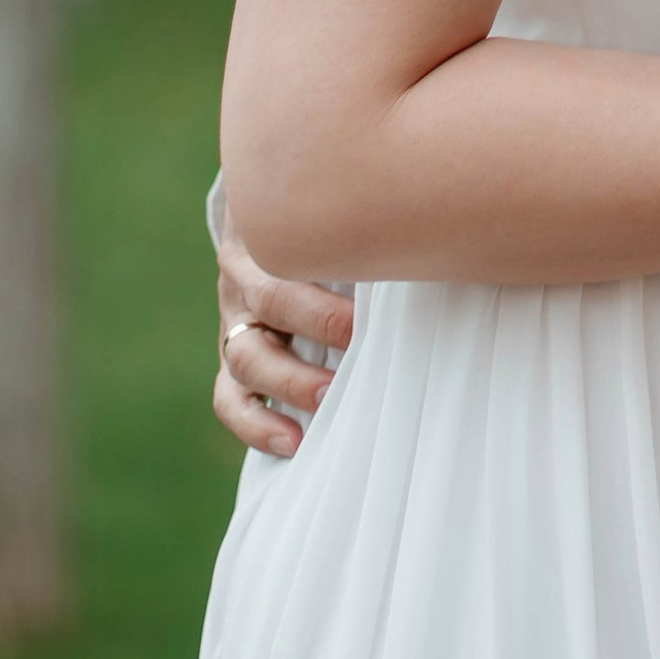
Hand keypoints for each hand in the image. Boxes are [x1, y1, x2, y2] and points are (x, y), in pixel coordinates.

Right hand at [215, 212, 354, 461]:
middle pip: (271, 301)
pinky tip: (293, 443)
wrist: (266, 230)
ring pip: (247, 357)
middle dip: (319, 325)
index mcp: (268, 234)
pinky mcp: (232, 364)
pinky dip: (256, 425)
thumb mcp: (329, 215)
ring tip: (330, 401)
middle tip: (358, 344)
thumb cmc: (320, 227)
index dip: (331, 268)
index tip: (372, 294)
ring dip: (290, 382)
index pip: (292, 249)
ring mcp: (234, 324)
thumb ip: (363, 229)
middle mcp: (244, 278)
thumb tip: (429, 244)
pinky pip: (230, 400)